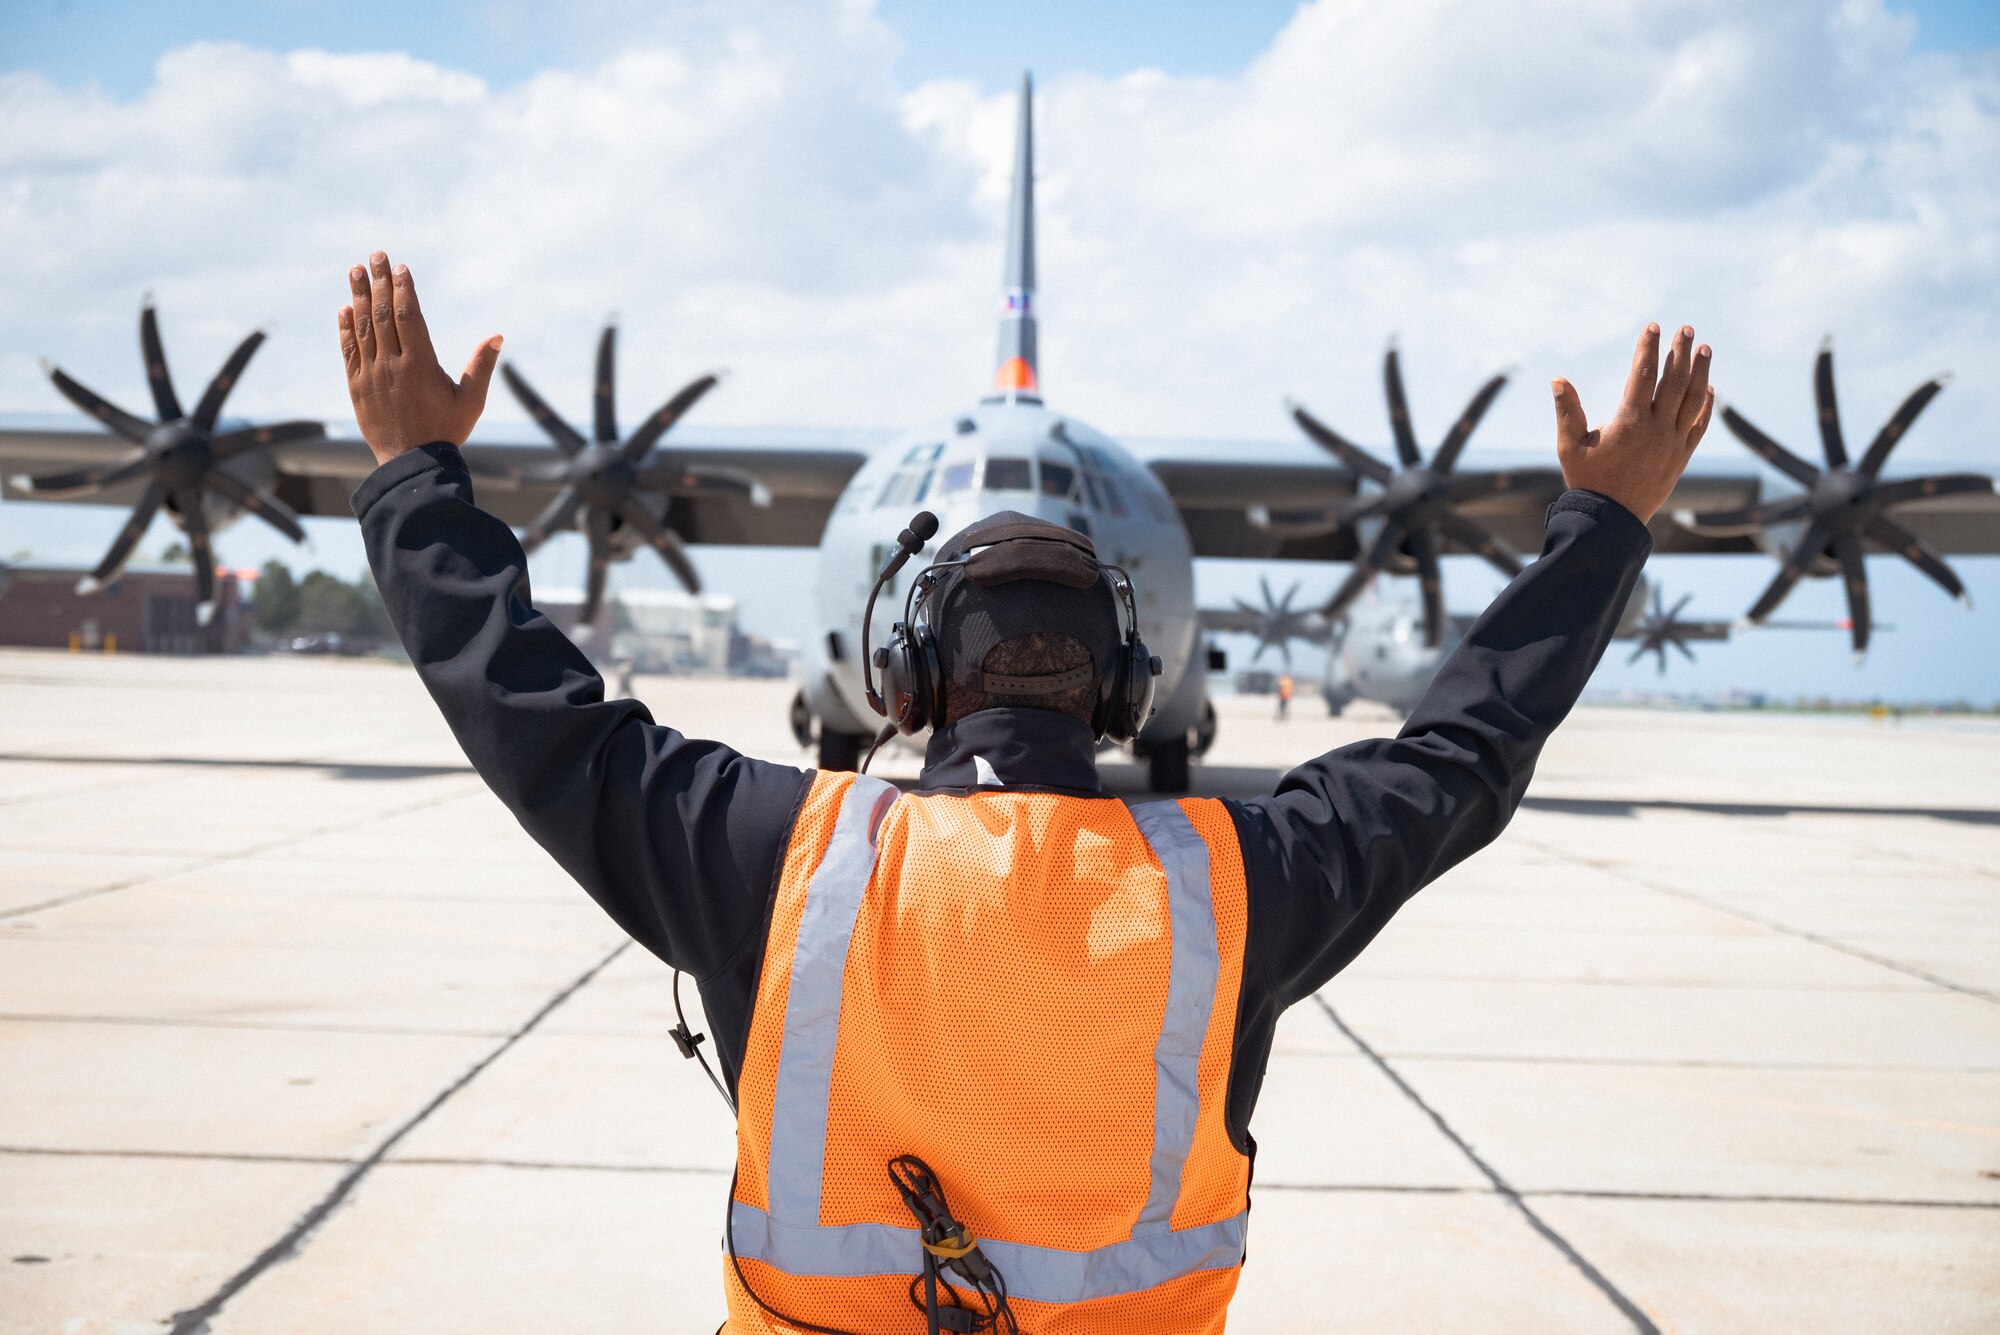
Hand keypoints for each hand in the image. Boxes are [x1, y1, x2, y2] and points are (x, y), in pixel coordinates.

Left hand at [338, 251, 502, 465]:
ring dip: (358, 296)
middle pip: (383, 314)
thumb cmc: (446, 431)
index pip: (409, 317)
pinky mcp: (357, 386)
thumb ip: (482, 366)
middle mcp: (392, 365)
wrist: (412, 465)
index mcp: (420, 365)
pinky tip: (345, 309)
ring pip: (362, 327)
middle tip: (375, 255)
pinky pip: (349, 351)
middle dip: (379, 282)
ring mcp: (371, 375)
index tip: (400, 267)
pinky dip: (346, 328)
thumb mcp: (471, 401)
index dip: (404, 289)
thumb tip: (497, 336)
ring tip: (354, 270)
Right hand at [1552, 323, 1713, 523]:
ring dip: (1701, 372)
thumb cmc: (1587, 481)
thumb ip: (1567, 411)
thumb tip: (1558, 380)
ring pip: (1693, 400)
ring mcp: (1673, 443)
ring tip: (1704, 349)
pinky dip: (1706, 406)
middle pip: (1674, 382)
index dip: (1648, 348)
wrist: (1610, 520)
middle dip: (1680, 352)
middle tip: (1686, 329)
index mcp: (1629, 422)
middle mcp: (1656, 429)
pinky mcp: (1682, 457)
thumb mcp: (1570, 446)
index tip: (1653, 327)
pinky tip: (1710, 389)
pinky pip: (1699, 426)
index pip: (1642, 375)